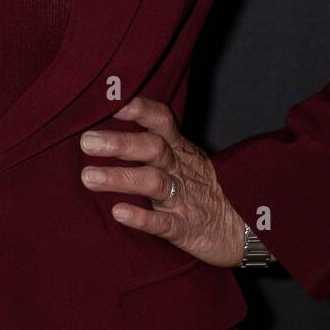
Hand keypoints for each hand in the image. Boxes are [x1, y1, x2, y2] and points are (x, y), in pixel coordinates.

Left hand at [80, 94, 248, 268]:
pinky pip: (165, 223)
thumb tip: (101, 125)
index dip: (138, 107)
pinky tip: (118, 212)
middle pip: (153, 147)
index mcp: (179, 148)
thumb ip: (150, 142)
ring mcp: (184, 198)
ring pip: (154, 183)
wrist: (243, 230)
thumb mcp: (181, 159)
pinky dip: (142, 218)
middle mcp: (181, 169)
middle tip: (86, 141)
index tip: (109, 99)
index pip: (160, 119)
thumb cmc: (200, 188)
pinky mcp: (186, 229)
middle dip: (120, 142)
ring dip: (121, 178)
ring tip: (88, 177)